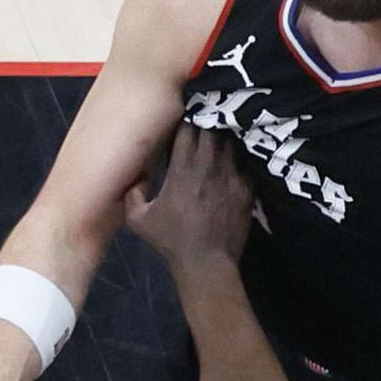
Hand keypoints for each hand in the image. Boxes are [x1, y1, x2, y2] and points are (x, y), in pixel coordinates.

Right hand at [124, 123, 254, 270]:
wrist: (207, 260)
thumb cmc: (171, 240)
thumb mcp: (139, 220)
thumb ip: (133, 194)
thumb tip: (136, 177)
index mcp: (183, 169)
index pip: (188, 128)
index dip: (186, 120)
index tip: (183, 119)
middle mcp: (210, 164)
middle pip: (212, 127)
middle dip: (206, 121)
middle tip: (202, 121)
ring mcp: (232, 173)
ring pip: (231, 139)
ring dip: (223, 135)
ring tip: (218, 134)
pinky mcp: (247, 184)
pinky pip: (245, 159)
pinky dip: (238, 154)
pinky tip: (234, 157)